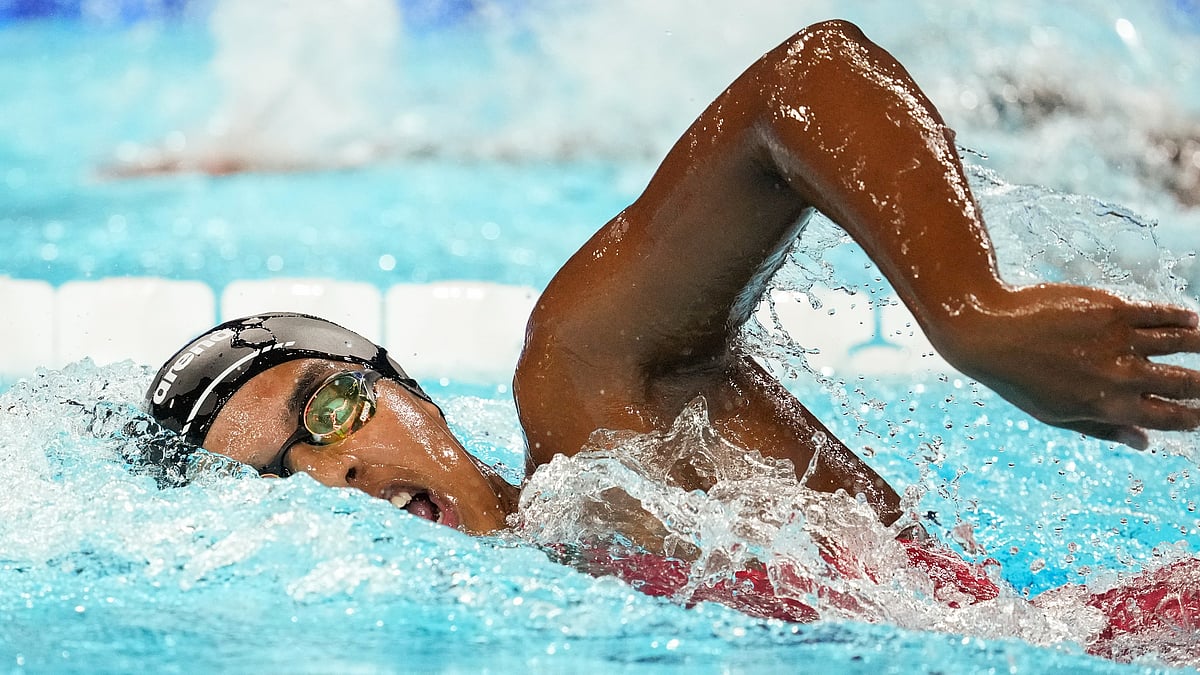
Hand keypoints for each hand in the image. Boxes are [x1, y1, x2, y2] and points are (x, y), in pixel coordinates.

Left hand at [931, 283, 1199, 448]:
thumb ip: (1104, 430)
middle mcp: (1121, 376)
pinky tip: (1191, 321)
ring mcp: (1120, 340)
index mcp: (1109, 407)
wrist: (989, 334)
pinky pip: (1160, 313)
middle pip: (1184, 383)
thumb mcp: (1057, 416)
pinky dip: (1181, 318)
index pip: (1171, 418)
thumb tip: (1145, 443)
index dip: (1195, 418)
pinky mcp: (1113, 309)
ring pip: (1182, 343)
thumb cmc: (1019, 380)